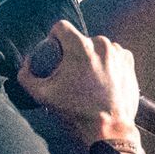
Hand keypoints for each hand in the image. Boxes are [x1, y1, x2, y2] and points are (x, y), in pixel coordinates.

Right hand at [18, 21, 141, 148]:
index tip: (55, 51)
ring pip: (97, 46)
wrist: (109, 127)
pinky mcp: (129, 61)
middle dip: (73, 51)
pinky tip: (103, 78)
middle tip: (72, 72)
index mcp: (80, 47)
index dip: (54, 38)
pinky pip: (113, 54)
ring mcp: (117, 52)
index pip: (61, 26)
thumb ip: (27, 76)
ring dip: (91, 56)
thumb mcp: (43, 95)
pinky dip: (107, 62)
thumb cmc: (77, 110)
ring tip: (89, 77)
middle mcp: (101, 44)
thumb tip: (26, 64)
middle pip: (80, 39)